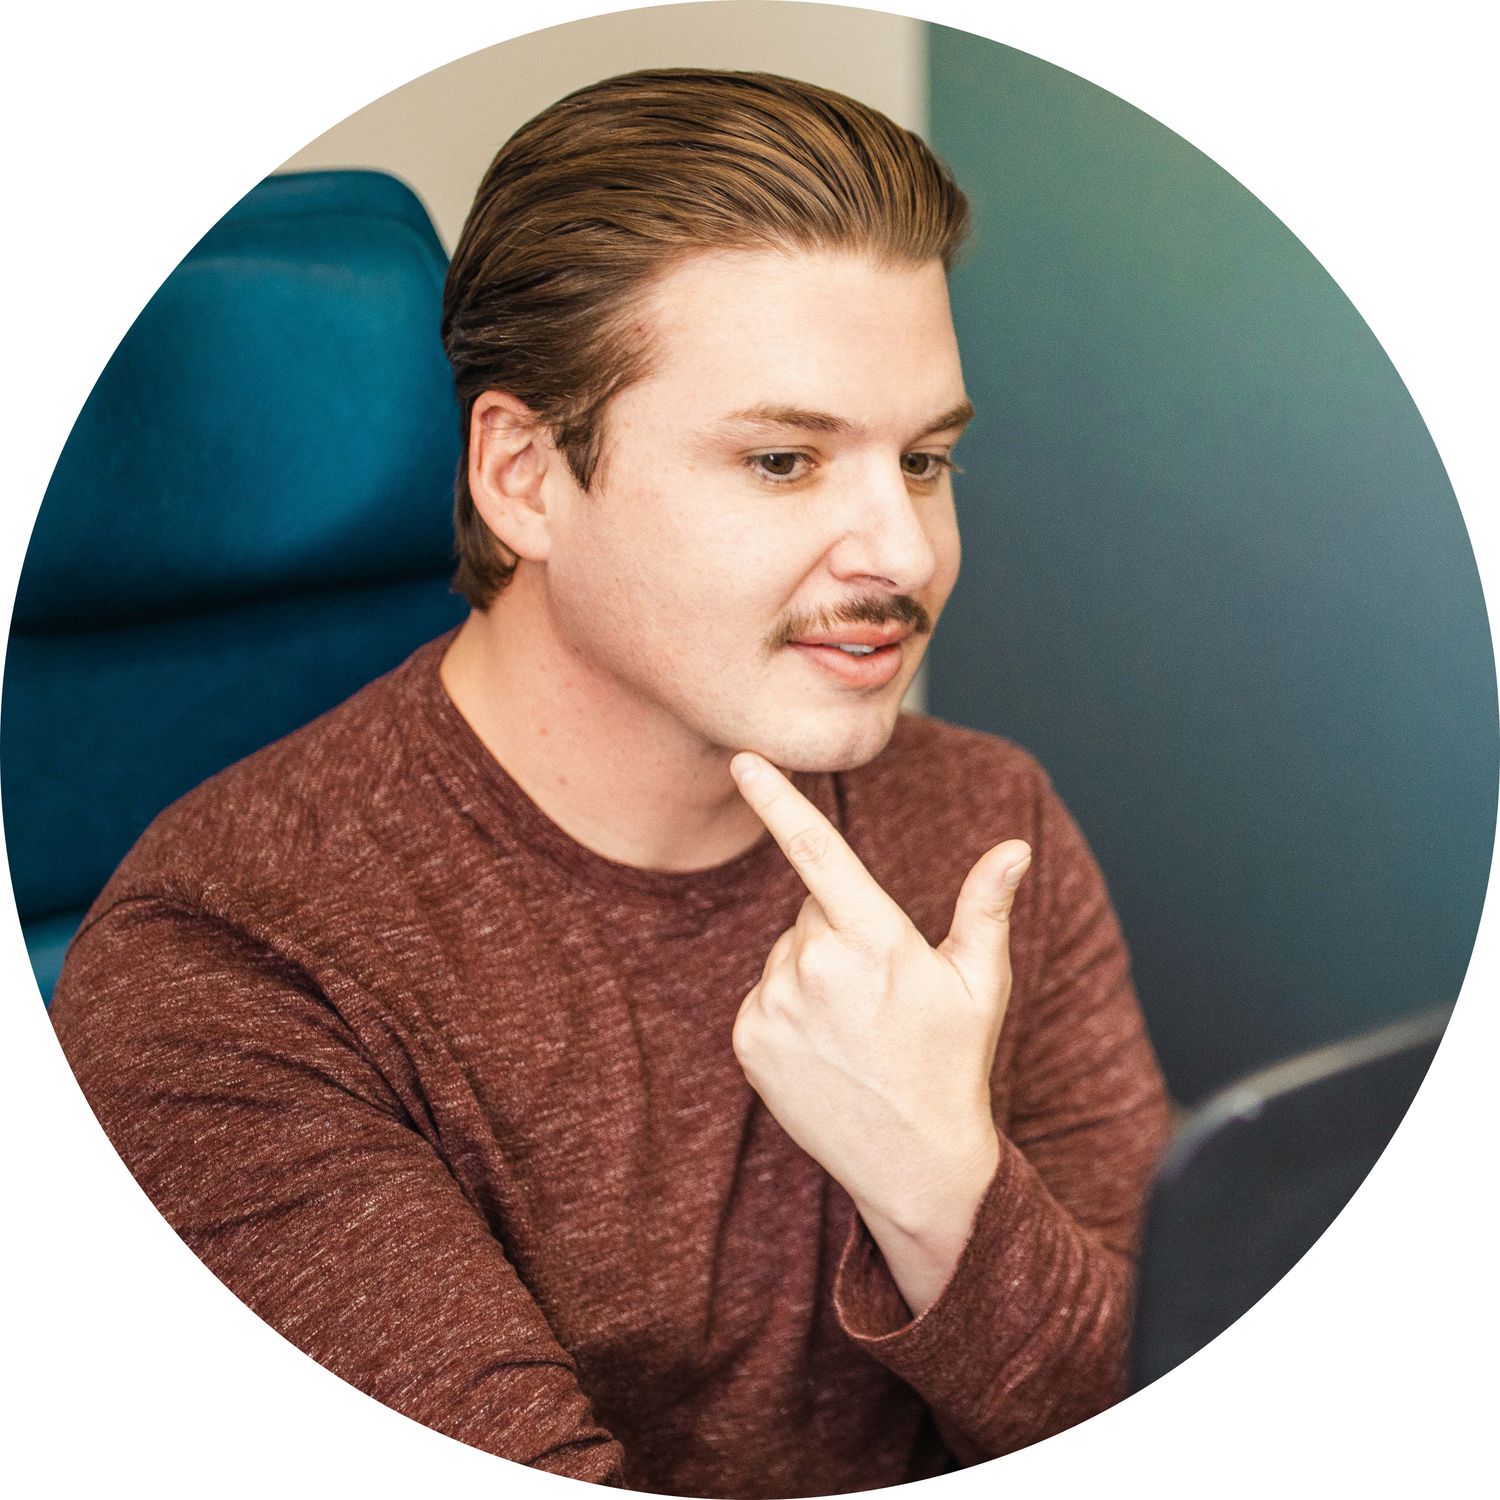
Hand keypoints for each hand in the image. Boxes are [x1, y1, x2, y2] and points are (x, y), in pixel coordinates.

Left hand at [729, 751, 1030, 1310]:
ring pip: (787, 950)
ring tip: (854, 1026)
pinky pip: (763, 993)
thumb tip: (1015, 846)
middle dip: (841, 929)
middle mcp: (815, 967)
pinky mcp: (748, 1039)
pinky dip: (787, 1007)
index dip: (778, 799)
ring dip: (813, 970)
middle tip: (881, 989)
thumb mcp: (980, 982)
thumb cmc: (954, 1062)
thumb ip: (986, 906)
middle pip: (813, 908)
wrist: (914, 1162)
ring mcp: (775, 1005)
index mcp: (876, 941)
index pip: (819, 853)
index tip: (744, 759)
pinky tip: (824, 1046)